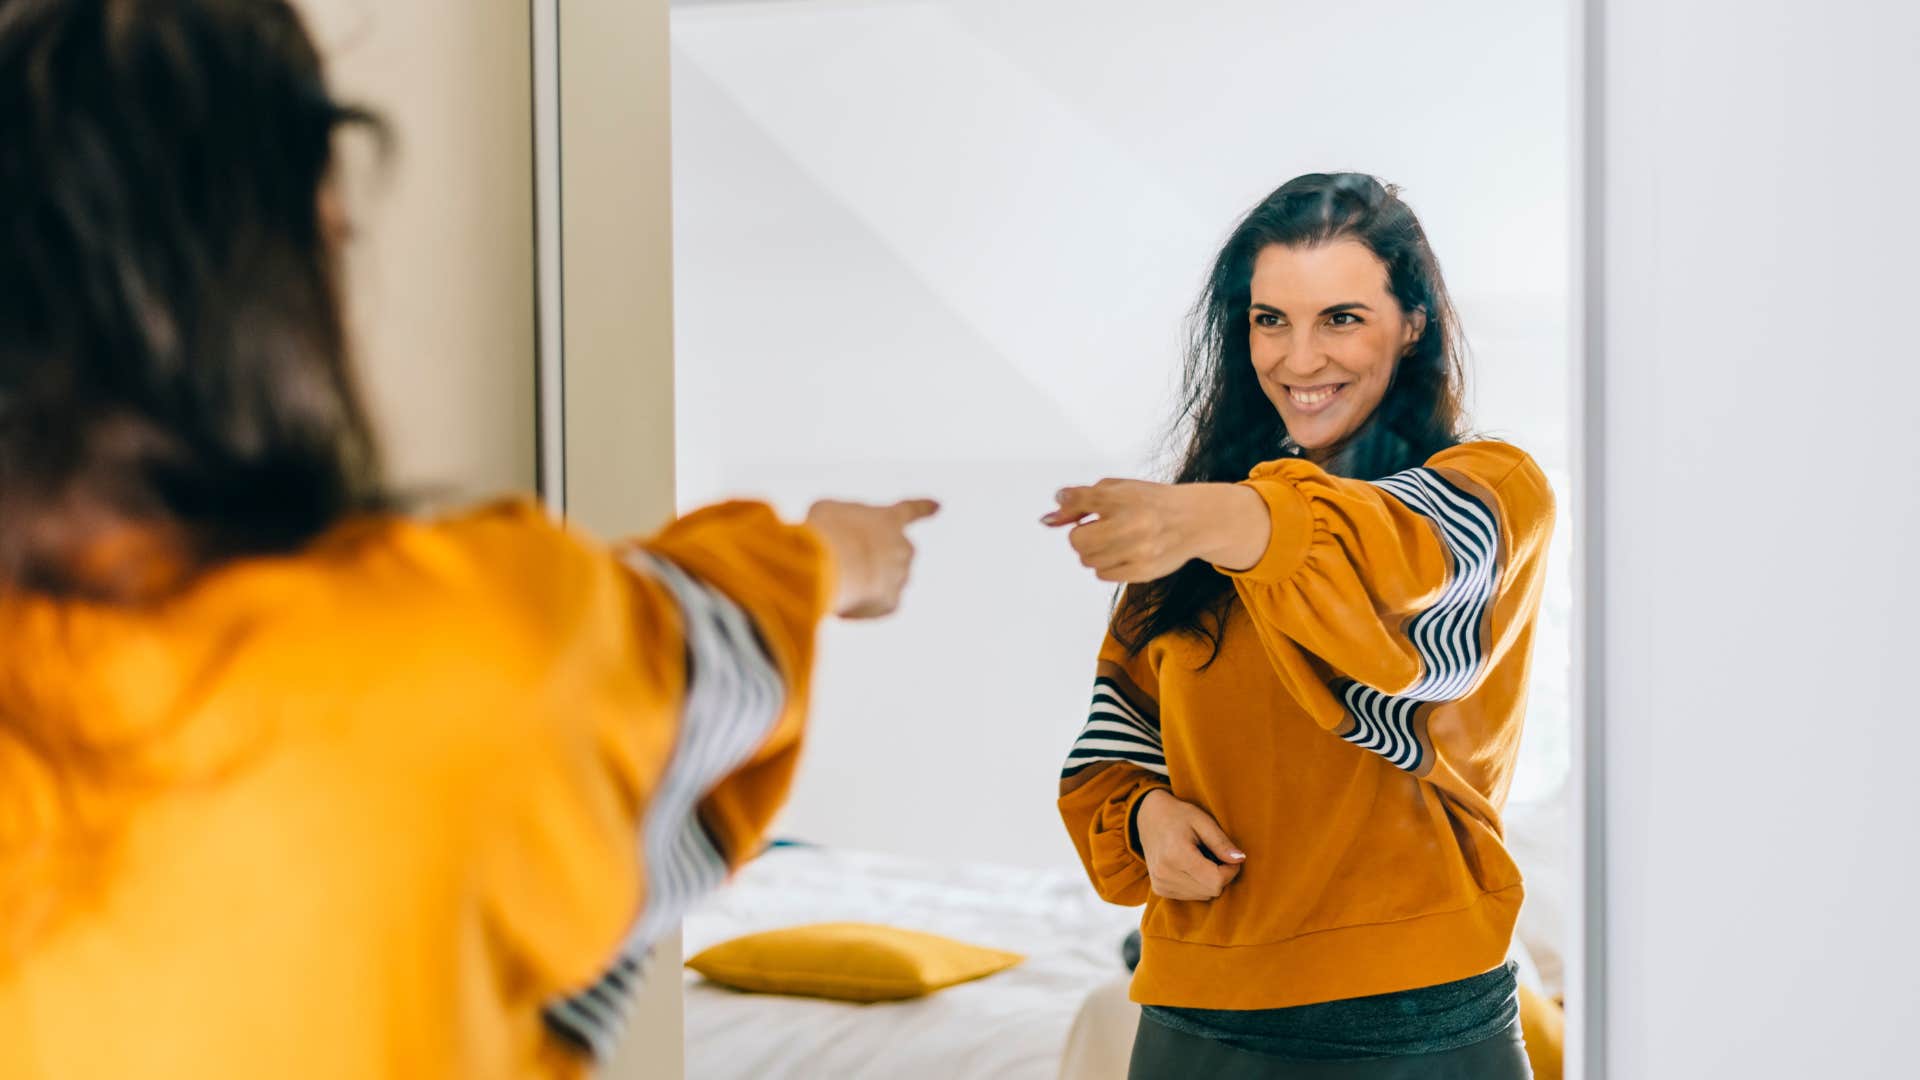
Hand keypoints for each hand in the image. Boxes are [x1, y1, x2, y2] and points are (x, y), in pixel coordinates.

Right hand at [804, 498, 939, 618]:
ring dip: (864, 581)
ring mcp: (900, 577)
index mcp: (889, 519)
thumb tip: (840, 539)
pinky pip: (875, 605)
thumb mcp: (828, 511)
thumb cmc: (827, 530)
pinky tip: (843, 598)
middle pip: (897, 552)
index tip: (938, 505)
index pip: (910, 510)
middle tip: (849, 560)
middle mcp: (902, 547)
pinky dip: (859, 604)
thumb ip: (841, 521)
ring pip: (884, 580)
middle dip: (879, 556)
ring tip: (839, 579)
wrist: (832, 564)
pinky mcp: (891, 604)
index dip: (923, 507)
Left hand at [1040, 479, 1198, 582]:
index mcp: (1124, 499)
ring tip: (1114, 541)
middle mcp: (1133, 525)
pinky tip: (1122, 553)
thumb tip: (1048, 519)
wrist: (1193, 520)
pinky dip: (1105, 565)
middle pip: (1078, 541)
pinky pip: (1103, 574)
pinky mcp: (1144, 572)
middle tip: (1097, 530)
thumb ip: (1080, 500)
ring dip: (1093, 552)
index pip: (1080, 503)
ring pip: (1088, 561)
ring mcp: (1139, 552)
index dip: (1071, 512)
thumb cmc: (1150, 502)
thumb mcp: (1116, 489)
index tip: (1074, 516)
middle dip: (1081, 536)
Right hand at [1135, 789, 1245, 900]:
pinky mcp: (1160, 890)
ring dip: (1209, 880)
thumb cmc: (1179, 815)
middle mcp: (1165, 874)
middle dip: (1221, 875)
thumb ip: (1221, 842)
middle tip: (1217, 855)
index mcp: (1176, 855)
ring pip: (1203, 896)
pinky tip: (1191, 867)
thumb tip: (1240, 860)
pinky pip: (1191, 896)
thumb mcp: (1203, 820)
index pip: (1216, 880)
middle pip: (1211, 891)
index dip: (1230, 871)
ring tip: (1202, 859)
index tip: (1230, 856)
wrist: (1148, 817)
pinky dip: (1198, 884)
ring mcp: (1160, 884)